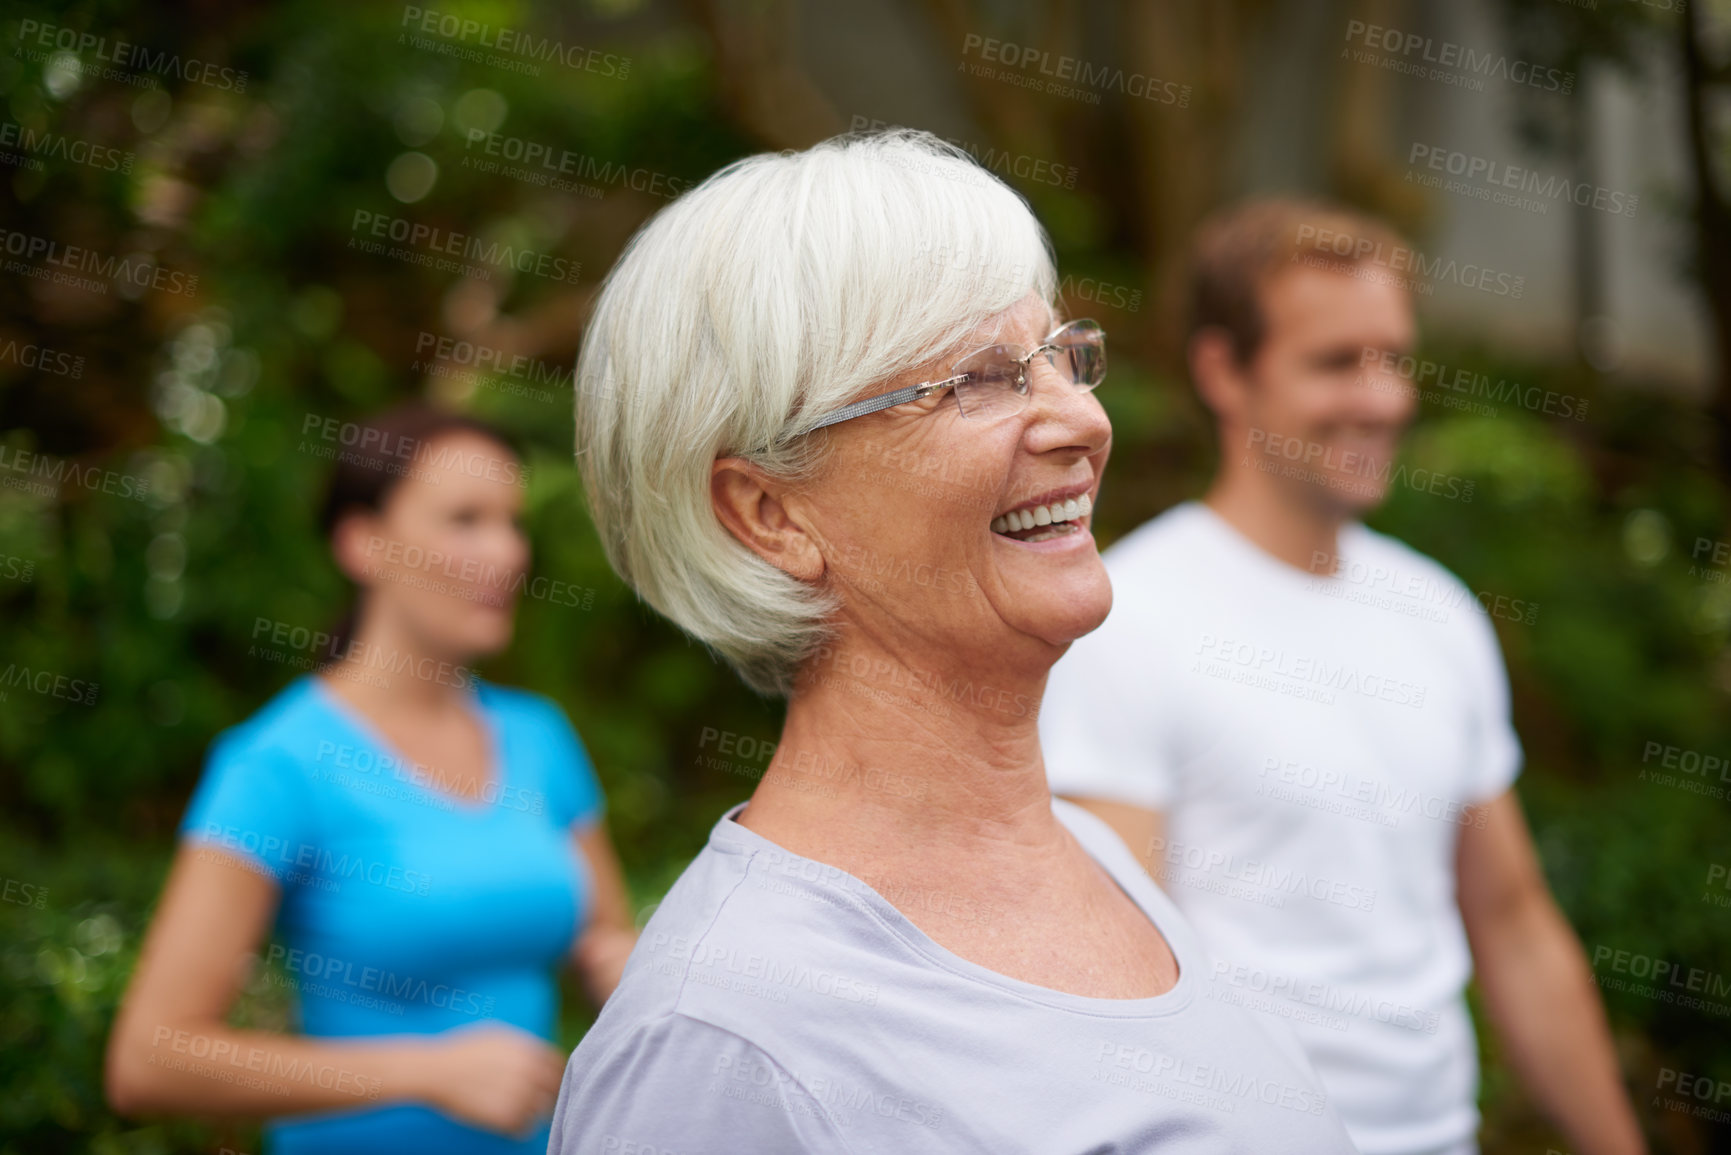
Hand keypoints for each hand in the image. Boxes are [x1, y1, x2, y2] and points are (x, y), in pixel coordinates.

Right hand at [417, 1023, 566, 1137]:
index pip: (559, 1067)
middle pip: (555, 1090)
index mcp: (529, 1050)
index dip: (553, 1076)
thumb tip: (541, 1054)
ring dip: (533, 1113)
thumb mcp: (497, 1035)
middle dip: (546, 1096)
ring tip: (514, 1110)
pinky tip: (506, 1122)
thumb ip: (524, 1044)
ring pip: (542, 1112)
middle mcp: (529, 1071)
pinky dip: (518, 1128)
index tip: (544, 1083)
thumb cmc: (462, 1051)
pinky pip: (524, 1128)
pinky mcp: (505, 1117)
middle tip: (534, 1101)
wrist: (435, 1072)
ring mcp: (519, 1094)